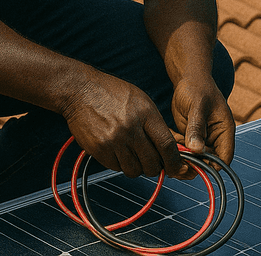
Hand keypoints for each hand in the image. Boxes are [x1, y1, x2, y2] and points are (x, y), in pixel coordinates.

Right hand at [61, 69, 181, 179]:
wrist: (82, 90)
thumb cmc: (114, 94)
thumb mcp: (142, 102)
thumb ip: (157, 125)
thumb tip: (172, 148)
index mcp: (146, 114)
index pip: (166, 145)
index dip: (175, 162)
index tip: (179, 169)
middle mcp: (131, 129)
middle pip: (152, 163)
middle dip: (156, 167)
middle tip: (153, 161)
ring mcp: (114, 141)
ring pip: (134, 170)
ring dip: (137, 167)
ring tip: (132, 153)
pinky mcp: (99, 149)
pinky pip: (117, 168)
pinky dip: (120, 164)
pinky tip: (118, 150)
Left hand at [170, 76, 235, 174]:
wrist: (188, 80)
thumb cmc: (197, 88)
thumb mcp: (197, 106)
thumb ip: (197, 128)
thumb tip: (197, 150)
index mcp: (224, 129)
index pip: (224, 156)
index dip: (213, 166)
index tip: (196, 166)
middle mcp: (216, 137)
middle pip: (209, 161)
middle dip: (195, 163)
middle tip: (180, 160)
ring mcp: (204, 138)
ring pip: (196, 158)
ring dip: (185, 157)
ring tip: (174, 149)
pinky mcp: (192, 137)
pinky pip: (186, 150)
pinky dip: (179, 150)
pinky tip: (172, 142)